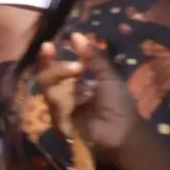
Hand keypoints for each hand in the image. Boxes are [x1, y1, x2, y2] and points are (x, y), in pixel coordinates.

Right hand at [38, 32, 139, 159]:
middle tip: (53, 49)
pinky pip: (53, 105)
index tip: (52, 43)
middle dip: (51, 62)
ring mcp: (60, 109)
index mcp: (77, 84)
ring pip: (47, 87)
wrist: (123, 134)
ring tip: (77, 68)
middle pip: (48, 76)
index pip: (58, 68)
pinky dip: (63, 95)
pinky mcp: (58, 122)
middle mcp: (66, 95)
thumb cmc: (120, 106)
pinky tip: (76, 92)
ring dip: (58, 72)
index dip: (52, 57)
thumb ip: (94, 57)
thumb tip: (76, 35)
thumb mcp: (109, 77)